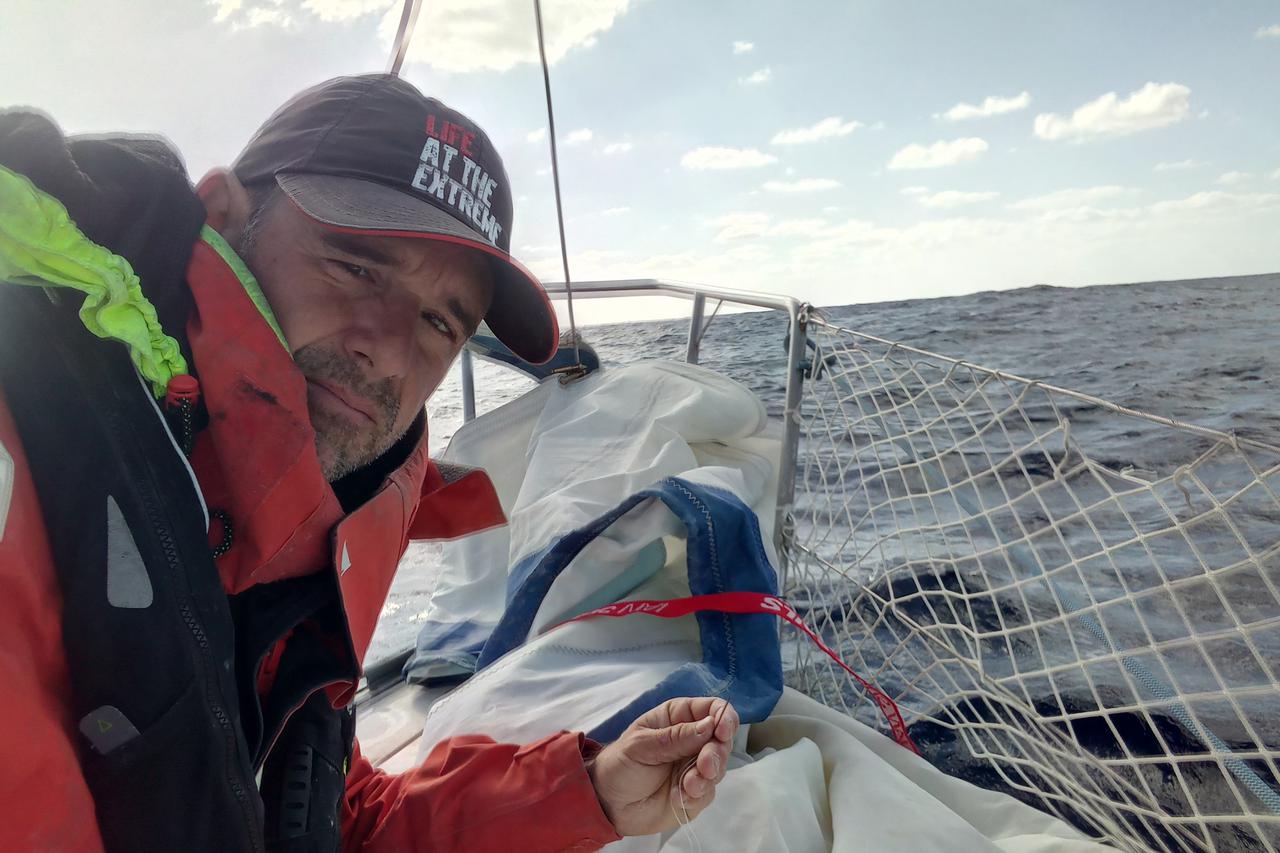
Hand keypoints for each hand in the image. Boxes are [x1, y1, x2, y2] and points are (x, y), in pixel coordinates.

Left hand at [585, 697, 737, 836]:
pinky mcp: (696, 792)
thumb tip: (710, 725)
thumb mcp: (641, 745)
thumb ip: (676, 737)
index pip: (711, 709)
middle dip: (716, 753)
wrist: (608, 805)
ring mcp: (695, 767)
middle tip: (704, 767)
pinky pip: (709, 791)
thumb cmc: (619, 765)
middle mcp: (692, 740)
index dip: (723, 717)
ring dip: (707, 777)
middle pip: (722, 739)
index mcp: (678, 718)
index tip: (722, 732)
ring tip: (687, 786)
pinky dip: (698, 795)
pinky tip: (679, 797)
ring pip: (719, 766)